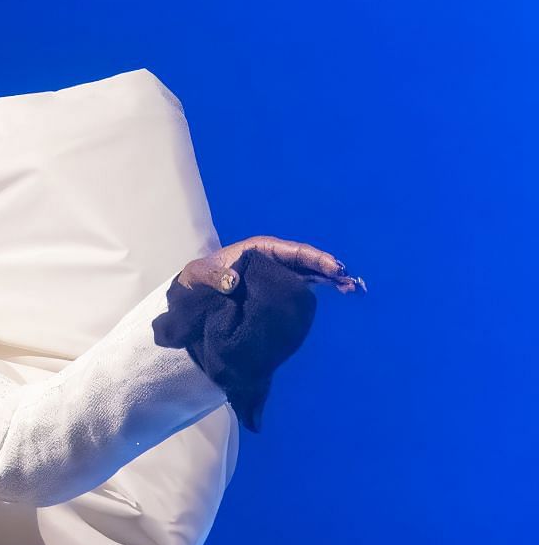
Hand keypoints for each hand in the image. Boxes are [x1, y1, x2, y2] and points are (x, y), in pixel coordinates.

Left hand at [175, 236, 366, 296]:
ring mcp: (277, 274)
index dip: (313, 257)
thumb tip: (232, 281)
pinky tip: (337, 291)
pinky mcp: (277, 288)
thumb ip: (214, 276)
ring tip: (349, 287)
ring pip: (309, 273)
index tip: (332, 267)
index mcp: (259, 250)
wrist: (195, 294)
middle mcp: (272, 260)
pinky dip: (320, 287)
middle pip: (306, 261)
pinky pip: (302, 285)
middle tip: (348, 280)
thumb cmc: (198, 278)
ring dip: (329, 278)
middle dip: (328, 268)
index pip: (292, 251)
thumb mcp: (200, 274)